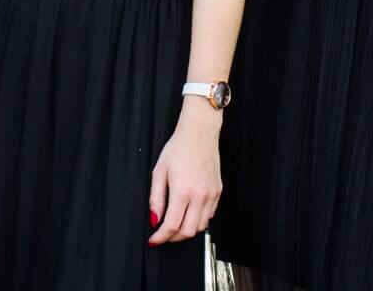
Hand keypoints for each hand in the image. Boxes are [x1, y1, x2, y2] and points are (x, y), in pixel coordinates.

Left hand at [148, 101, 221, 244]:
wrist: (199, 133)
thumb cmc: (178, 148)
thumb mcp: (159, 171)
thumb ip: (155, 199)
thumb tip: (154, 219)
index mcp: (183, 190)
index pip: (171, 225)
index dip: (161, 237)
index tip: (154, 239)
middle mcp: (200, 195)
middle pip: (188, 232)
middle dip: (173, 238)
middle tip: (163, 234)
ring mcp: (212, 194)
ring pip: (200, 227)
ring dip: (186, 230)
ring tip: (176, 224)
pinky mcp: (218, 192)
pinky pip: (209, 216)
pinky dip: (198, 220)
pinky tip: (189, 213)